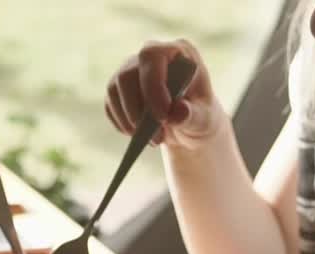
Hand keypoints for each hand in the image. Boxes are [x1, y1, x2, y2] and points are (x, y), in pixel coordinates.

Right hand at [105, 40, 221, 149]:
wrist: (189, 124)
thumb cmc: (200, 116)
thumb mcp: (204, 119)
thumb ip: (193, 115)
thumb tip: (178, 112)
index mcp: (177, 51)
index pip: (152, 57)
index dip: (153, 86)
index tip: (163, 116)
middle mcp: (150, 55)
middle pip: (127, 75)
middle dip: (138, 110)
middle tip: (157, 138)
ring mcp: (131, 69)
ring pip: (114, 90)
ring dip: (129, 120)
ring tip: (153, 141)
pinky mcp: (118, 88)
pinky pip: (110, 105)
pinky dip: (122, 124)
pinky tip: (138, 135)